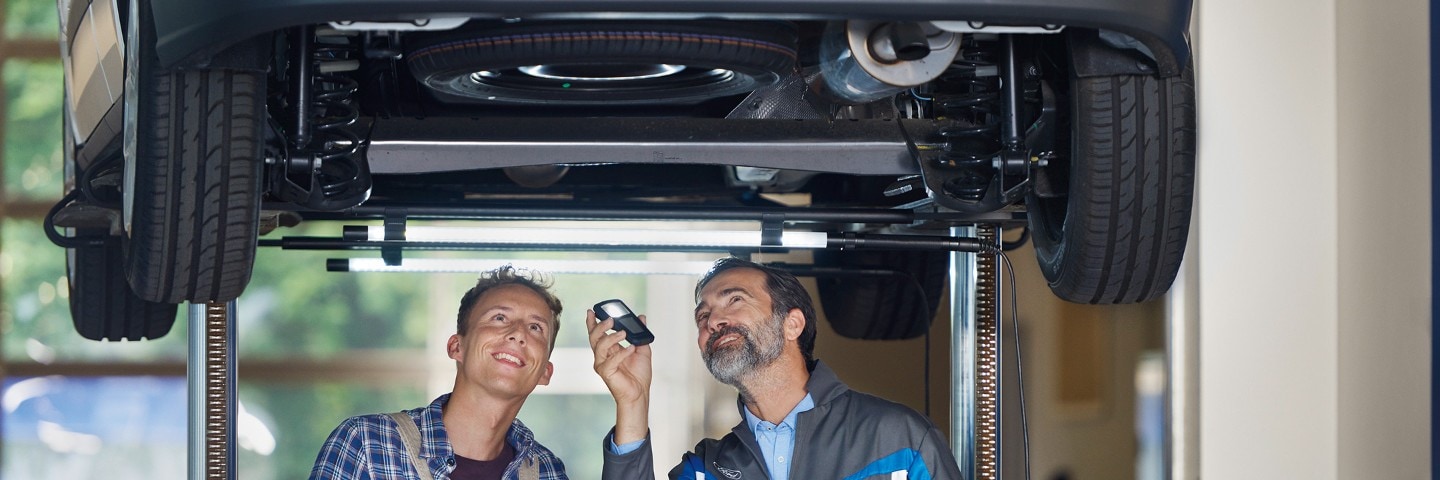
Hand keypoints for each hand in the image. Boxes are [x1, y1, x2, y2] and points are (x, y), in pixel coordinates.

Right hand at [586, 308, 652, 443]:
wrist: (640, 393)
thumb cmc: (639, 374)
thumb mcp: (642, 349)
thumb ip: (639, 333)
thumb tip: (641, 318)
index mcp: (609, 349)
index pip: (597, 333)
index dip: (592, 322)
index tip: (592, 310)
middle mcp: (602, 356)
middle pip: (594, 337)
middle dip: (600, 326)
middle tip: (610, 319)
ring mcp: (602, 364)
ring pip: (600, 346)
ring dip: (611, 337)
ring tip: (624, 333)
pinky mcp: (606, 373)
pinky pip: (611, 360)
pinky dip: (622, 353)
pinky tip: (631, 349)